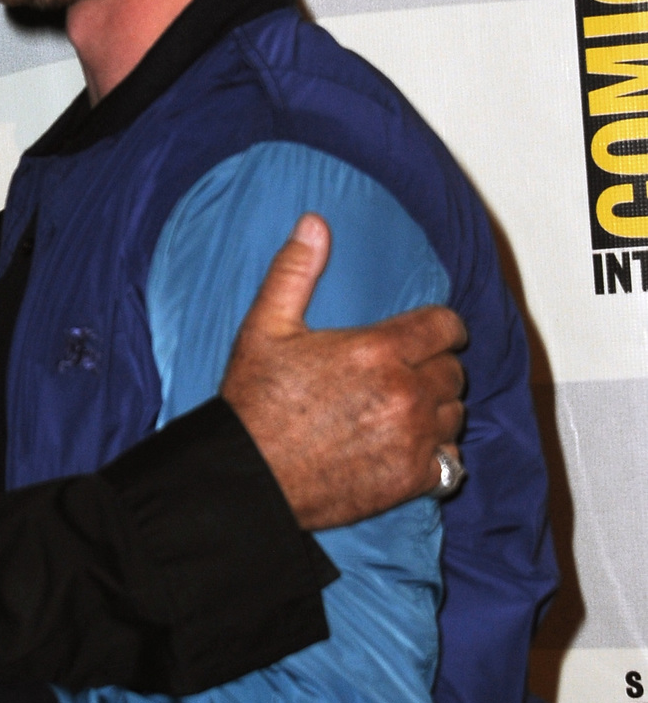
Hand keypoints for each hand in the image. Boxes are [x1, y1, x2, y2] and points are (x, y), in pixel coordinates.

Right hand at [221, 213, 466, 530]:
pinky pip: (452, 463)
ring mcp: (412, 438)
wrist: (247, 477)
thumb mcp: (265, 328)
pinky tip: (412, 450)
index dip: (442, 328)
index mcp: (377, 350)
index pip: (446, 326)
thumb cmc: (253, 403)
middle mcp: (405, 392)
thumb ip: (295, 272)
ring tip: (408, 414)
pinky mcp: (410, 479)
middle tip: (408, 376)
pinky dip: (439, 457)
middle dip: (435, 369)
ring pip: (456, 416)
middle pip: (453, 371)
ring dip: (438, 412)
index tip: (433, 336)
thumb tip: (314, 223)